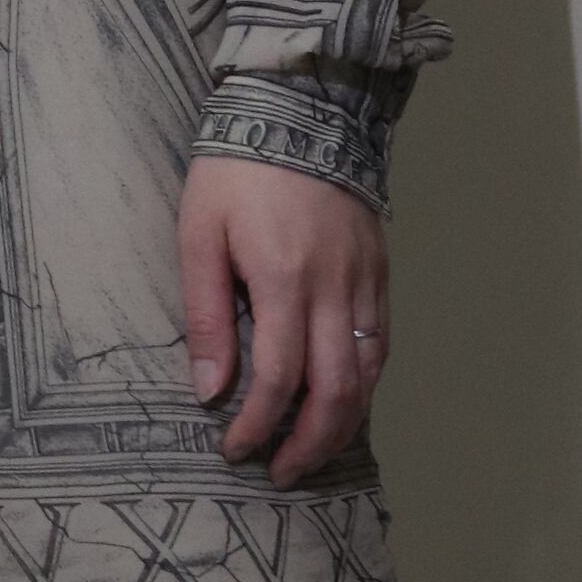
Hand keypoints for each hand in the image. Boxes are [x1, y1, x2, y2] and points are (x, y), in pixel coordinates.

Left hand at [178, 152, 388, 485]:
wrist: (301, 108)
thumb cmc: (236, 171)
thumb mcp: (199, 235)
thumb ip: (207, 316)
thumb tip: (210, 390)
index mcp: (284, 279)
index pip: (279, 378)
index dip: (258, 425)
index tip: (234, 449)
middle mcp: (335, 287)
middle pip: (335, 391)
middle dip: (308, 444)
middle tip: (280, 473)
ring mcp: (366, 280)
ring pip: (368, 375)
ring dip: (342, 425)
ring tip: (312, 453)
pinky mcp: (381, 271)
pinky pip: (382, 344)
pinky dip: (366, 385)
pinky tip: (344, 405)